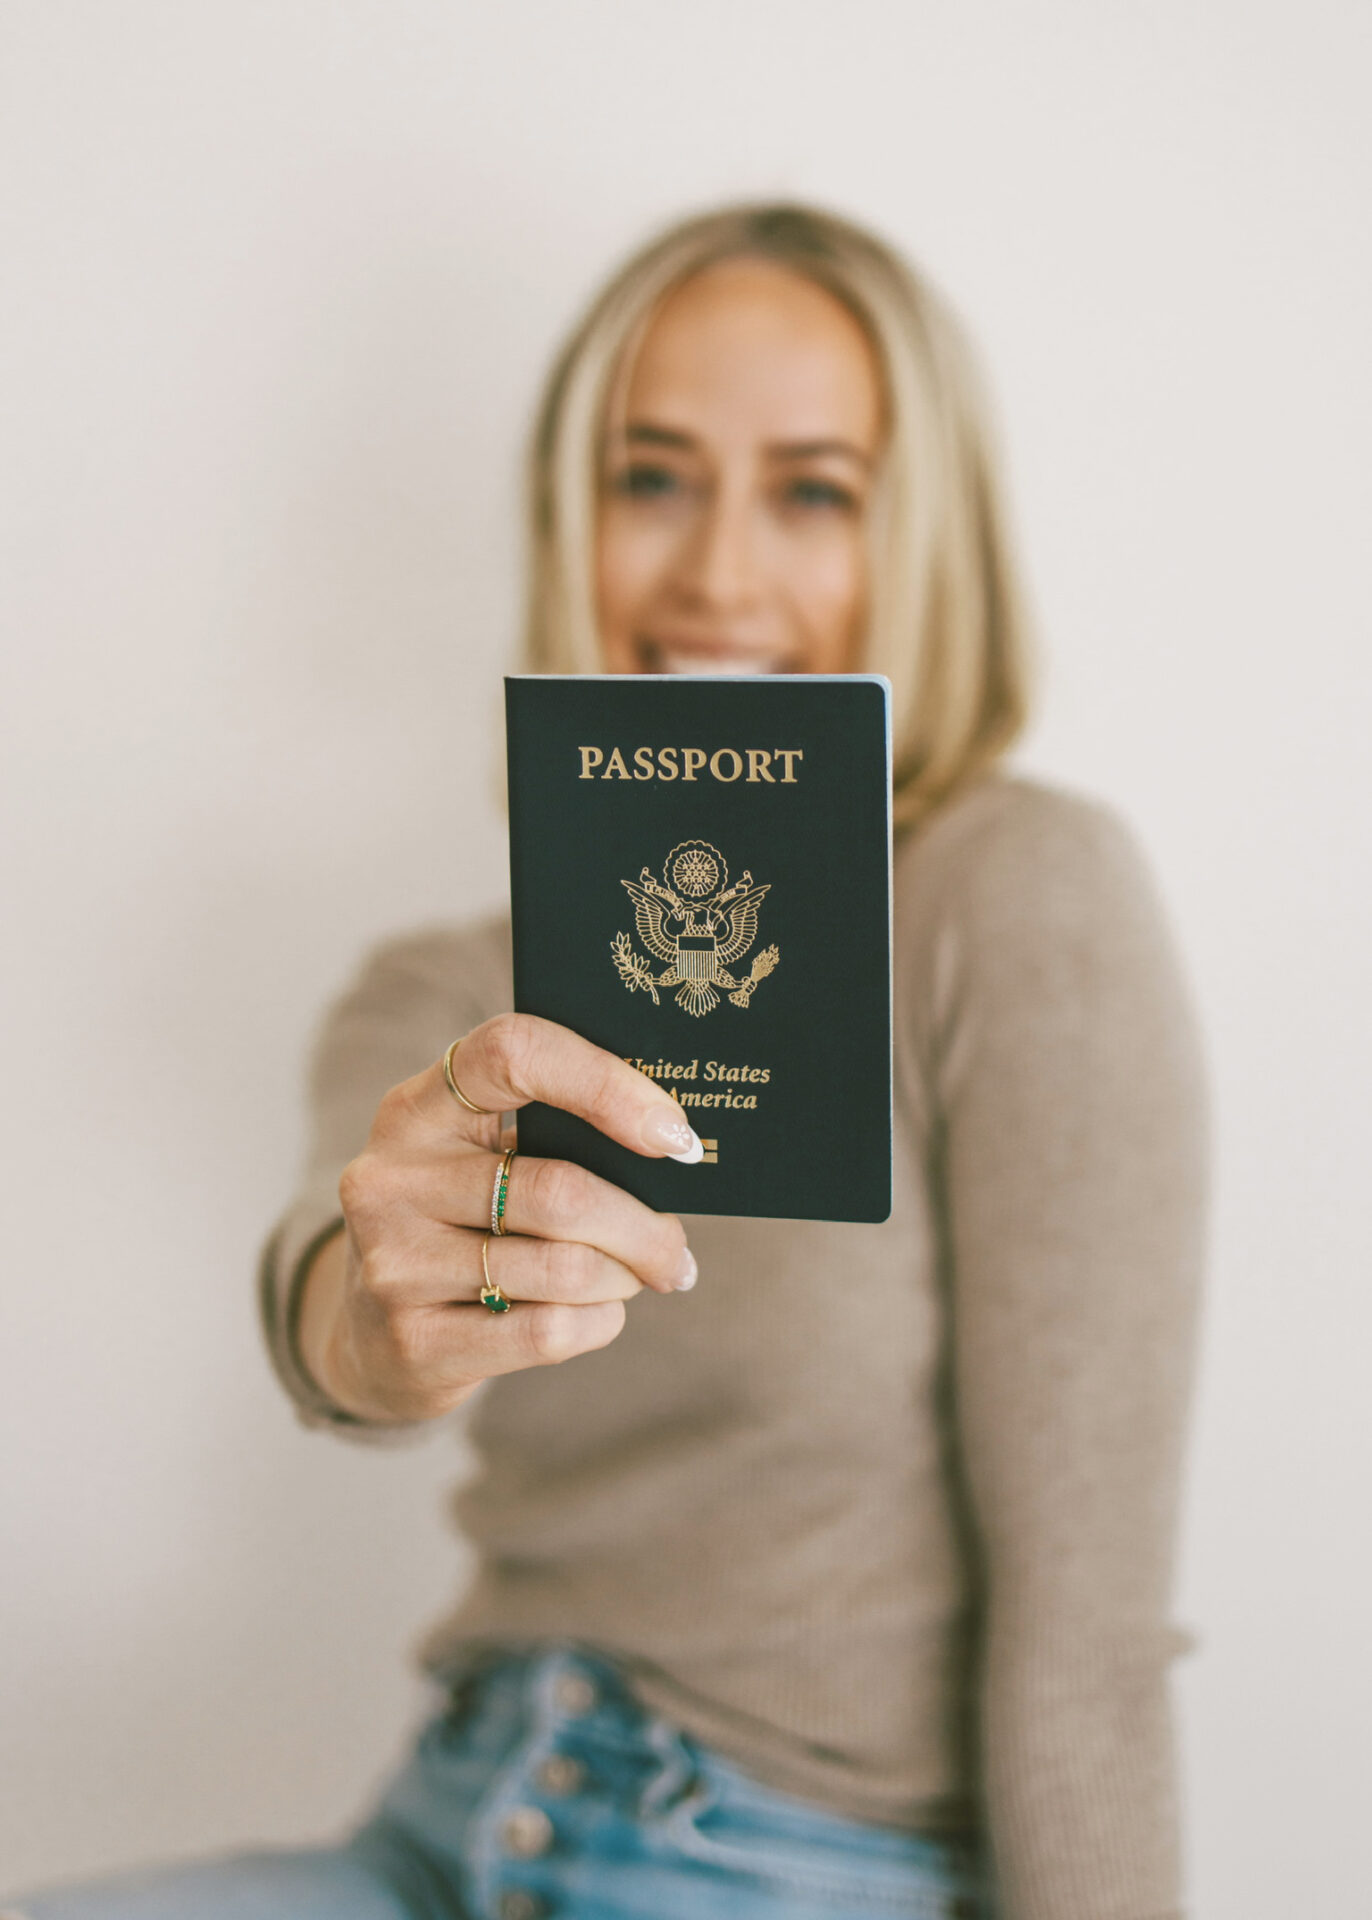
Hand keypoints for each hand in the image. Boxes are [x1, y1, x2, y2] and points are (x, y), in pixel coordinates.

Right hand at [297, 1013, 701, 1423]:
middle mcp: (392, 1176)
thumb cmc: (460, 1226)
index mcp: (416, 1108)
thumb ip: (551, 1137)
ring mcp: (394, 1262)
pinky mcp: (414, 1343)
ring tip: (641, 1275)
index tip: (673, 1135)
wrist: (373, 1339)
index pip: (514, 1054)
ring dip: (626, 1275)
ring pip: (565, 1267)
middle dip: (643, 1225)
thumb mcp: (476, 1161)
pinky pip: (548, 1331)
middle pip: (560, 1190)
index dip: (607, 1085)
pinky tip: (602, 1312)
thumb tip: (672, 1146)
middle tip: (675, 1244)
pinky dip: (599, 1321)